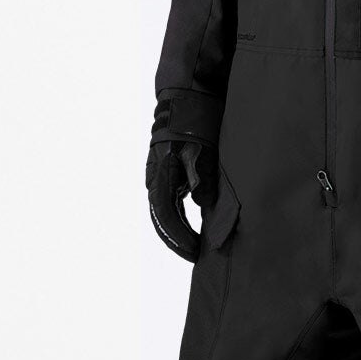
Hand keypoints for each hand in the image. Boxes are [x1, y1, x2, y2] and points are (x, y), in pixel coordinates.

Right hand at [145, 138, 218, 262]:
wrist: (187, 104)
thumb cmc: (194, 126)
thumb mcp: (203, 153)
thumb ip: (204, 180)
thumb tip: (203, 203)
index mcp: (162, 176)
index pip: (166, 216)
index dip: (179, 237)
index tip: (194, 251)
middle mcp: (156, 180)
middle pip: (162, 219)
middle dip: (177, 240)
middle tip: (195, 256)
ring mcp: (159, 178)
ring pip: (164, 213)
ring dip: (177, 232)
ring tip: (194, 248)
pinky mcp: (166, 176)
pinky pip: (169, 204)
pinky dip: (178, 220)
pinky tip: (191, 229)